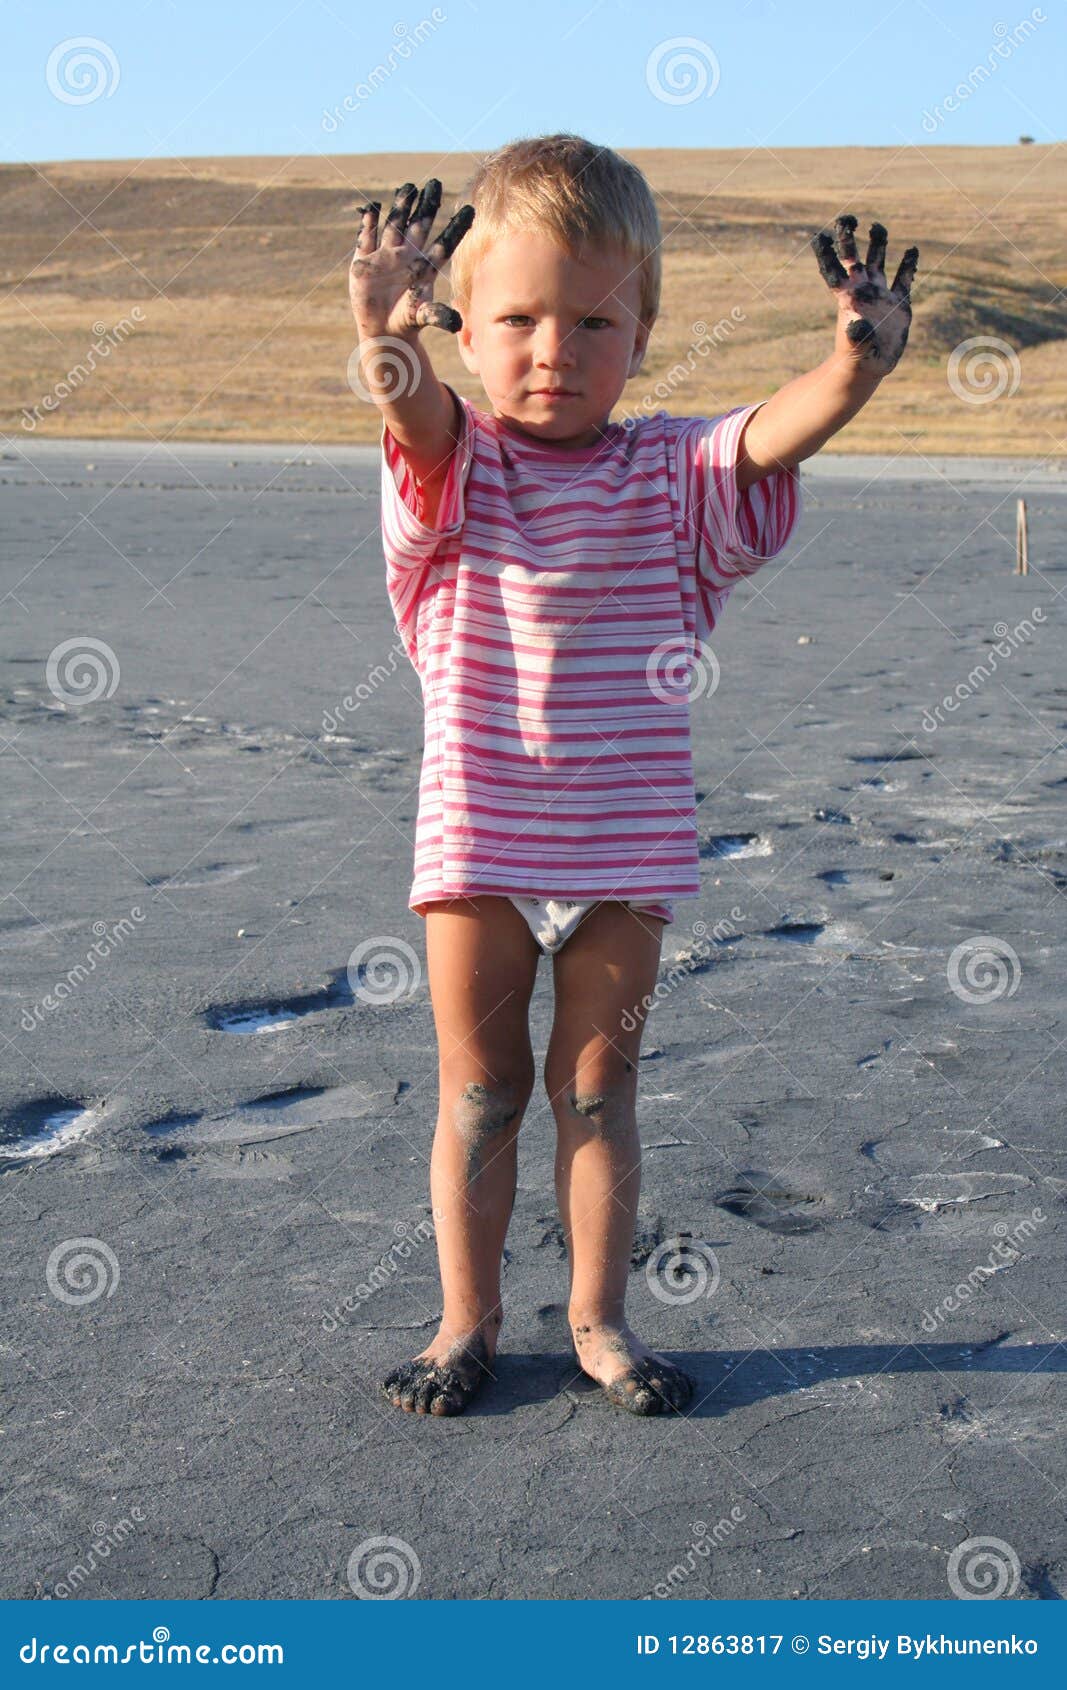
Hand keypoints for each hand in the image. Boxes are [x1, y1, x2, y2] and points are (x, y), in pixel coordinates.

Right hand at [348, 179, 474, 341]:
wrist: (382, 328)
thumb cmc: (406, 321)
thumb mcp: (422, 317)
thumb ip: (438, 316)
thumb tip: (457, 324)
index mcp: (425, 267)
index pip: (444, 243)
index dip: (456, 227)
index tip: (471, 209)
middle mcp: (407, 256)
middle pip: (419, 225)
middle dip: (426, 205)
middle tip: (435, 184)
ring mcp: (386, 255)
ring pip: (395, 224)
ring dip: (401, 206)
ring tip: (409, 187)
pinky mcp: (365, 260)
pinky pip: (367, 236)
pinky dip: (368, 221)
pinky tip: (374, 206)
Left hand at [811, 215, 918, 376]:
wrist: (867, 370)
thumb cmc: (854, 361)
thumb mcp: (854, 349)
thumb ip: (855, 336)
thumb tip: (856, 325)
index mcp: (847, 297)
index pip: (834, 269)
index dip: (827, 252)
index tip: (823, 234)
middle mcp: (862, 290)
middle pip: (854, 257)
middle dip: (849, 237)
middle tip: (848, 218)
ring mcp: (880, 295)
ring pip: (878, 261)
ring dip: (878, 244)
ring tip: (877, 227)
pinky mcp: (898, 304)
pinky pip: (904, 280)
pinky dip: (908, 265)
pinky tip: (911, 251)